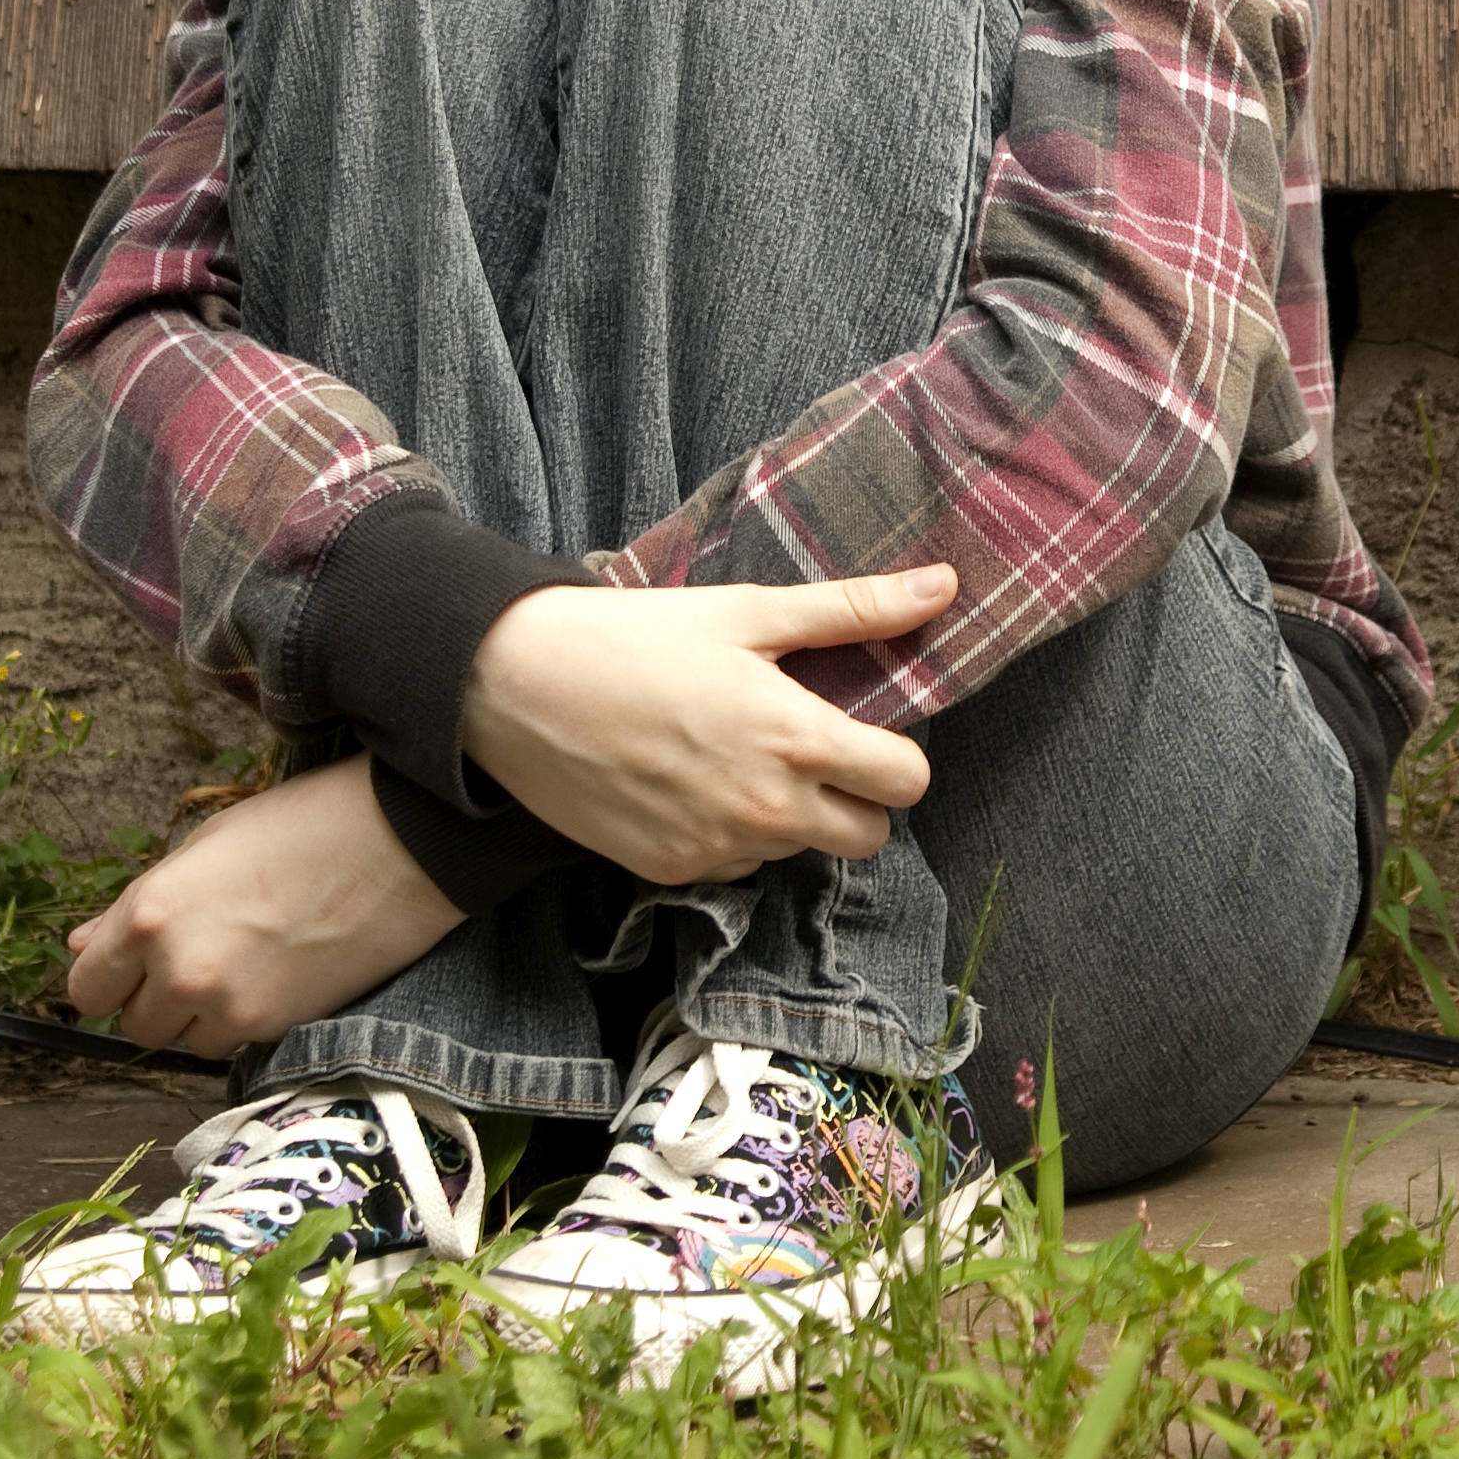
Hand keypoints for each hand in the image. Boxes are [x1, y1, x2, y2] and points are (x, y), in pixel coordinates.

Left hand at [63, 755, 464, 1058]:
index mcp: (150, 913)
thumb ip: (139, 906)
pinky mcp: (276, 1027)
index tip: (132, 966)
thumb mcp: (208, 845)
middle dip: (156, 998)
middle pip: (133, 1024)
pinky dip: (245, 1023)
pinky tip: (277, 976)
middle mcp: (177, 969)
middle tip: (201, 957)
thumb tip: (81, 946)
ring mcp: (227, 1006)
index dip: (108, 976)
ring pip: (184, 1043)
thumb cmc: (306, 824)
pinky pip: (234, 1045)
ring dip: (202, 1017)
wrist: (405, 842)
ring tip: (246, 966)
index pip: (86, 987)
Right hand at [459, 568, 947, 886]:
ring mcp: (717, 849)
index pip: (907, 784)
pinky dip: (732, 835)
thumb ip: (854, 610)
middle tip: (811, 746)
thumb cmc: (636, 637)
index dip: (896, 756)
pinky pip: (736, 867)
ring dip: (792, 815)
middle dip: (856, 797)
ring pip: (798, 852)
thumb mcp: (749, 612)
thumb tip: (943, 587)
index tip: (864, 728)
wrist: (515, 685)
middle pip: (866, 836)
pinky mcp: (669, 871)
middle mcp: (768, 810)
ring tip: (738, 752)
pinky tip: (694, 782)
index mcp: (799, 741)